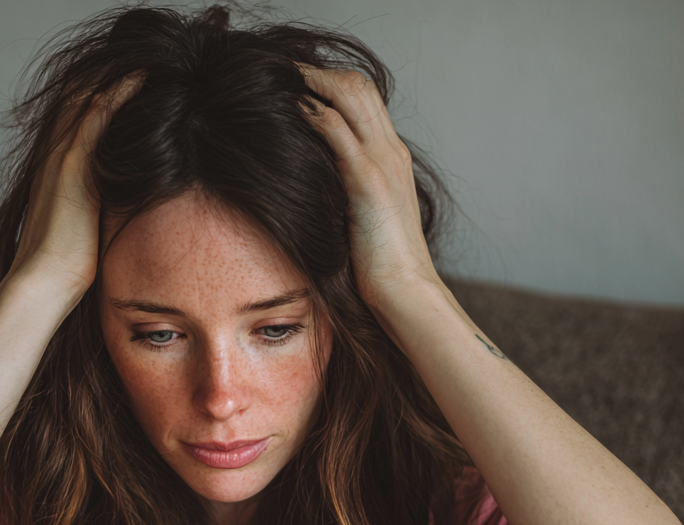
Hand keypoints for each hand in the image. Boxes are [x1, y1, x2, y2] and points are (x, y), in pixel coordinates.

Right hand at [7, 75, 142, 296]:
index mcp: (56, 169)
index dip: (101, 94)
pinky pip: (96, 117)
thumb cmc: (65, 267)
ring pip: (87, 98)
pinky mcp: (73, 167)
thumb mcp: (84, 229)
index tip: (131, 82)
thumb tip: (120, 210)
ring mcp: (62, 158)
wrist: (44, 281)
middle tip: (142, 60)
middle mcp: (55, 155)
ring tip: (147, 60)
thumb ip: (96, 209)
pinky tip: (142, 79)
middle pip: (79, 97)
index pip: (77, 117)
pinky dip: (119, 94)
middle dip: (109, 75)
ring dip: (117, 76)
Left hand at [299, 66, 442, 310]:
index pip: (366, 102)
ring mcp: (382, 162)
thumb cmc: (381, 268)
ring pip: (350, 94)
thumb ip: (347, 197)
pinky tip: (287, 110)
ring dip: (311, 81)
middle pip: (359, 86)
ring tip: (278, 81)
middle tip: (281, 74)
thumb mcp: (363, 222)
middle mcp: (391, 152)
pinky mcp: (368, 180)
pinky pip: (336, 128)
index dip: (332, 86)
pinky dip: (311, 112)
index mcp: (392, 160)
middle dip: (318, 73)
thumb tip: (317, 192)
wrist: (405, 291)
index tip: (298, 87)